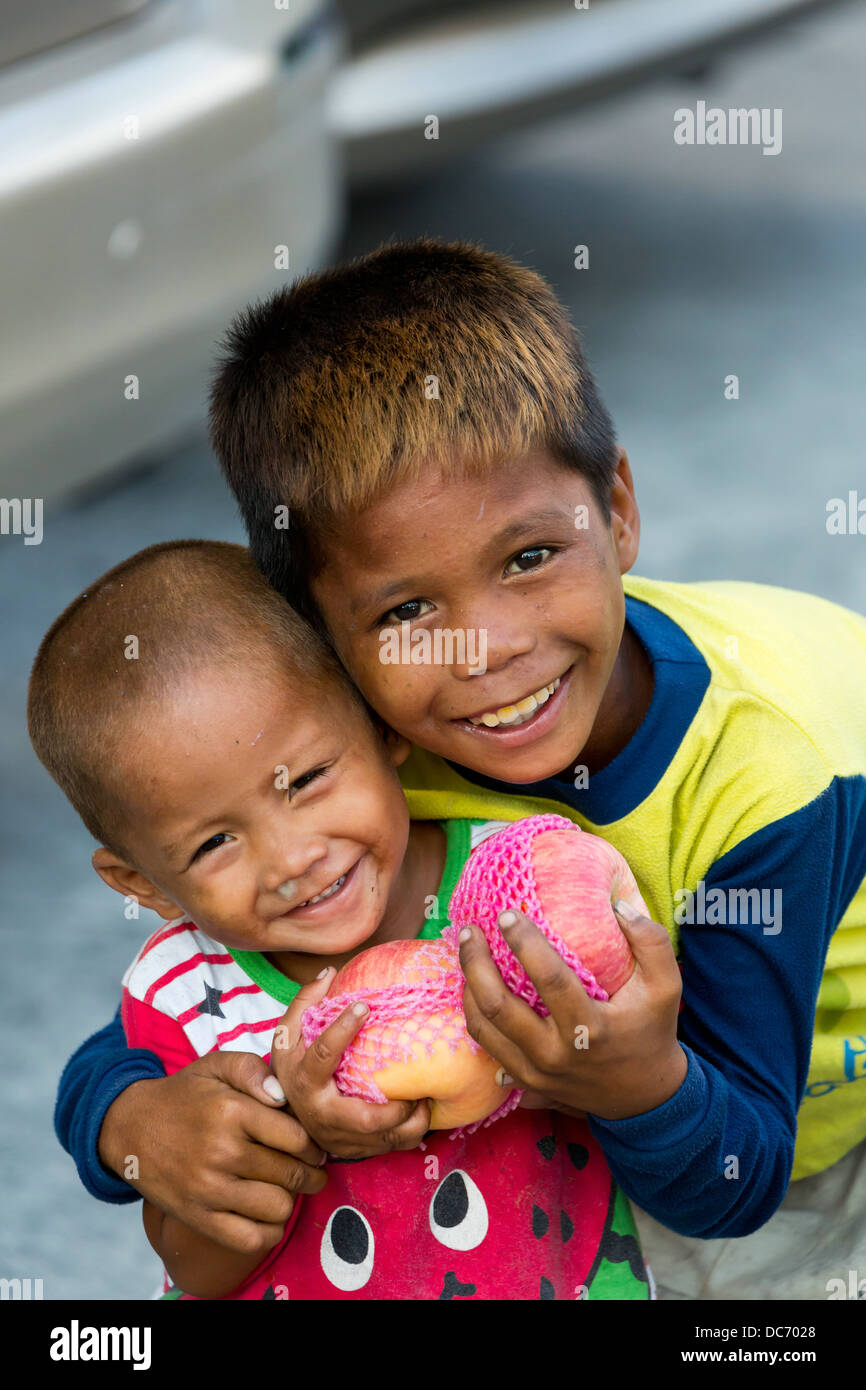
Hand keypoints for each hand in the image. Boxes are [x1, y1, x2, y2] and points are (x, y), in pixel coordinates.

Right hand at [99, 1051, 326, 1252]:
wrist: (129, 1127)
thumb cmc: (183, 1095)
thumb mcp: (216, 1065)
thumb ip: (254, 1070)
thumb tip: (283, 1095)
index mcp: (232, 1112)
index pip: (297, 1138)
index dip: (314, 1144)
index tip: (314, 1146)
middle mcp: (222, 1152)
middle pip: (292, 1174)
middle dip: (310, 1173)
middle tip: (310, 1169)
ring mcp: (209, 1189)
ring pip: (278, 1208)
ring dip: (290, 1200)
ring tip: (285, 1187)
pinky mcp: (197, 1217)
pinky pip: (250, 1239)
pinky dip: (268, 1231)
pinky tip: (266, 1214)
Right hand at [270, 969, 431, 1158]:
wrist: (282, 1119)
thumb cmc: (293, 1068)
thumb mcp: (288, 1035)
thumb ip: (305, 1003)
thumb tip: (330, 973)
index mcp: (304, 1081)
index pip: (323, 1055)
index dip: (342, 1029)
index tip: (364, 1005)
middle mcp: (322, 1115)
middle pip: (366, 1118)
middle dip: (397, 1105)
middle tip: (417, 1081)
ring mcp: (340, 1138)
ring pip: (386, 1139)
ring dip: (413, 1119)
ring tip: (426, 1095)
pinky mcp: (355, 1151)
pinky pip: (394, 1146)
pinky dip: (414, 1131)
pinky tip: (421, 1108)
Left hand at [458, 904, 686, 1121]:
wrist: (645, 1098)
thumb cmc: (652, 1032)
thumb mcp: (666, 987)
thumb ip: (651, 942)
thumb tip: (619, 906)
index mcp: (590, 1028)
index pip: (548, 979)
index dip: (524, 942)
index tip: (506, 913)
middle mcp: (556, 1054)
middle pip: (499, 1007)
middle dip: (476, 963)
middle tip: (470, 930)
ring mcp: (536, 1073)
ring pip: (483, 1030)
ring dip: (468, 988)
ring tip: (467, 953)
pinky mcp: (526, 1084)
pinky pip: (487, 1049)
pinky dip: (473, 1016)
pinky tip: (473, 988)